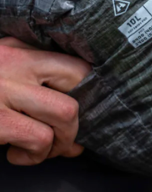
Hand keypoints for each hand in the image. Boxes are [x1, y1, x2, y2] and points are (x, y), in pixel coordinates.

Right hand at [0, 37, 91, 165]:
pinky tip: (17, 154)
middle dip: (79, 117)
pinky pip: (38, 138)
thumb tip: (69, 102)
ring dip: (60, 140)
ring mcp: (5, 90)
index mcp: (21, 50)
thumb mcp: (2, 64)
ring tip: (43, 149)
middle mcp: (17, 63)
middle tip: (67, 137)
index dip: (89, 89)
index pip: (75, 62)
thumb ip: (31, 72)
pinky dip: (35, 155)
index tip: (85, 109)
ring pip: (66, 113)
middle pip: (78, 80)